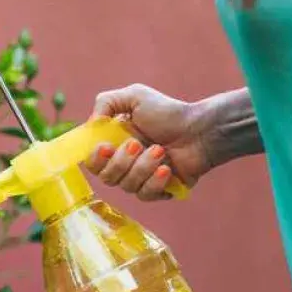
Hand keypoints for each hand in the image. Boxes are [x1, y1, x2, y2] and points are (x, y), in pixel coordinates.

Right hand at [86, 84, 210, 200]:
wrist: (200, 129)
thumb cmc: (168, 112)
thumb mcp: (135, 96)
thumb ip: (106, 102)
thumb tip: (91, 124)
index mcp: (113, 145)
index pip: (92, 162)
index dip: (95, 159)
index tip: (106, 147)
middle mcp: (124, 165)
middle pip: (107, 177)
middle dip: (121, 161)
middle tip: (139, 144)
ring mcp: (140, 180)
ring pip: (127, 186)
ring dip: (143, 167)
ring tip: (161, 150)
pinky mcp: (157, 192)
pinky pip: (146, 195)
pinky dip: (155, 181)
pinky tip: (168, 168)